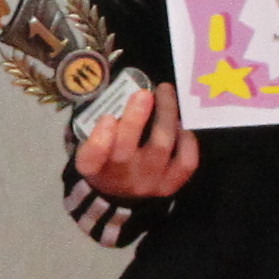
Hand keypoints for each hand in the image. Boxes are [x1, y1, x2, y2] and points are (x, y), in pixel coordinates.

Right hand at [74, 84, 197, 205]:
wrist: (120, 192)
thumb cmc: (105, 157)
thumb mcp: (90, 142)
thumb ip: (97, 119)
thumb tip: (119, 85)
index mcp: (93, 167)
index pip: (92, 158)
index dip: (100, 139)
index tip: (108, 117)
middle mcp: (119, 177)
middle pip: (126, 150)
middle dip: (136, 118)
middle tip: (144, 93)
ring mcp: (146, 183)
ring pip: (160, 147)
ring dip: (165, 115)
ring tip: (166, 92)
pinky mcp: (169, 184)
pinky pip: (185, 162)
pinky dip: (187, 141)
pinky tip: (181, 124)